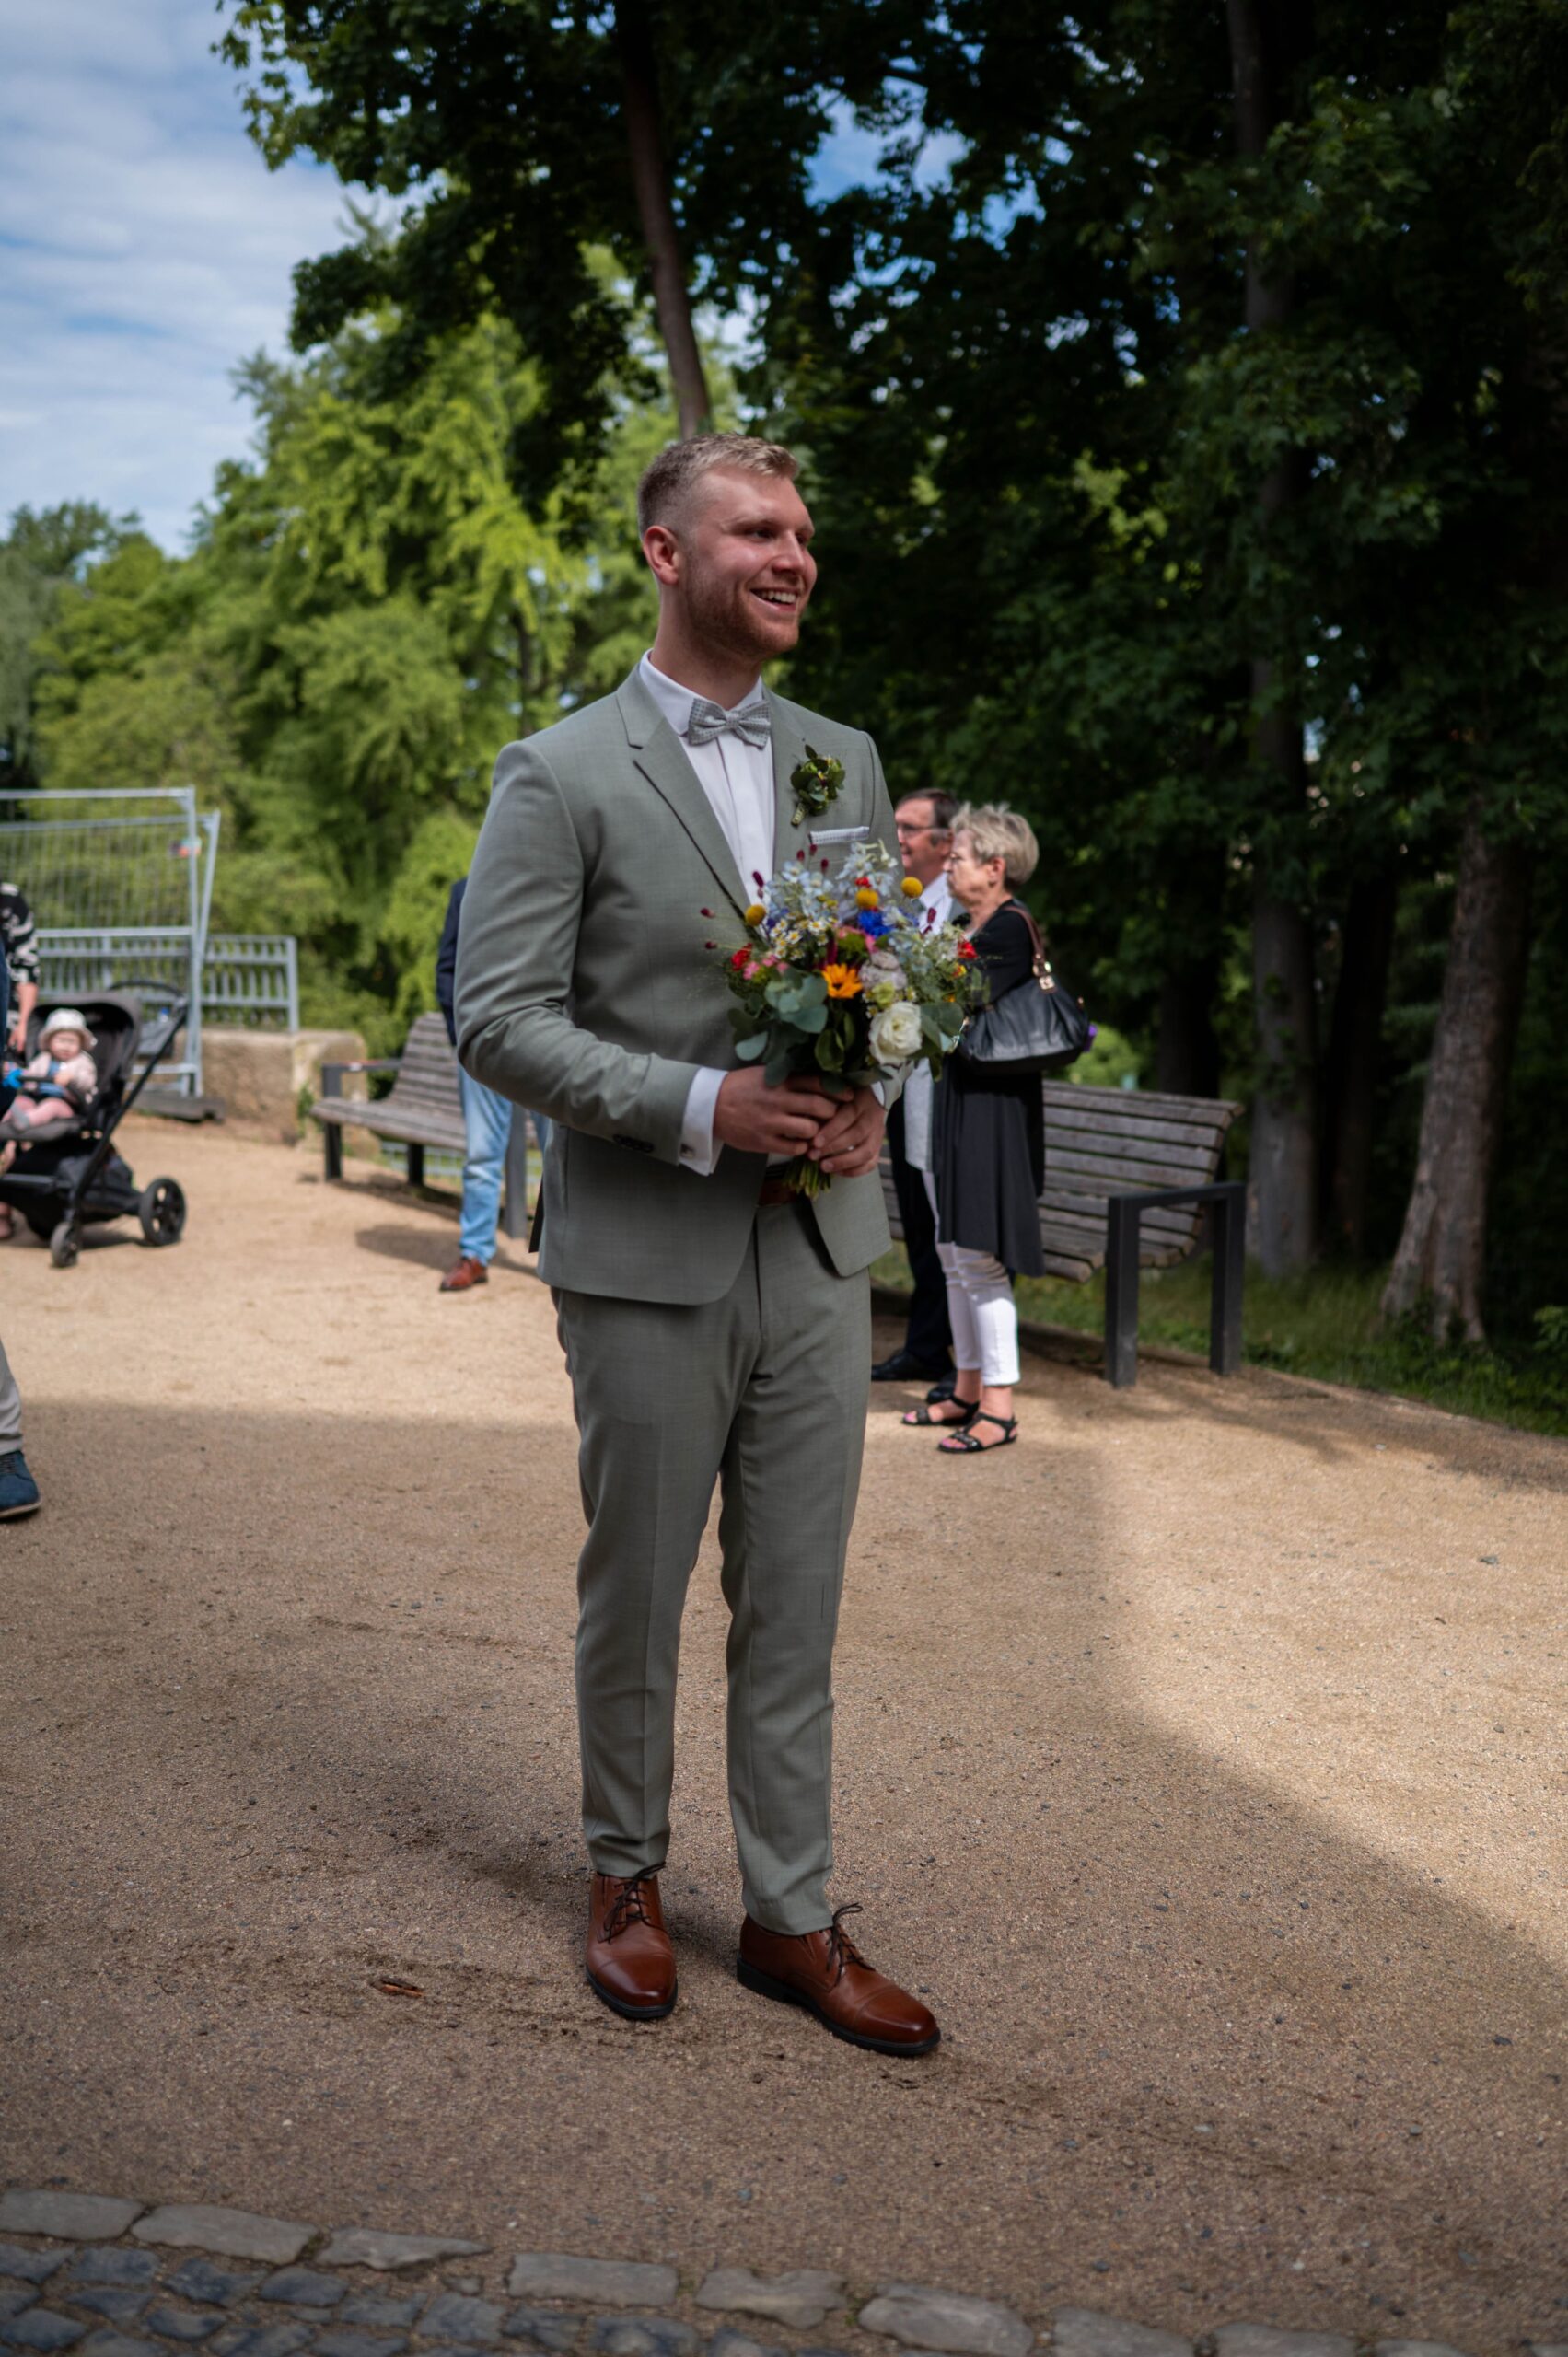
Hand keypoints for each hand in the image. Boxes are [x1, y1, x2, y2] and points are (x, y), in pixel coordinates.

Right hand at [714, 1067, 839, 1157]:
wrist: (711, 1105)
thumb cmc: (742, 1088)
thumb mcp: (766, 1075)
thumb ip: (791, 1078)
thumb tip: (822, 1082)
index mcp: (780, 1081)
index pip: (817, 1083)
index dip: (837, 1090)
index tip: (848, 1096)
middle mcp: (778, 1100)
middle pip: (819, 1107)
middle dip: (831, 1113)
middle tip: (833, 1116)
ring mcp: (771, 1122)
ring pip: (810, 1129)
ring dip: (817, 1132)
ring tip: (816, 1131)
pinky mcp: (764, 1141)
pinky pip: (794, 1147)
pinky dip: (802, 1147)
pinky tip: (800, 1143)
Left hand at [807, 1083, 885, 1177]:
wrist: (868, 1097)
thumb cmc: (842, 1097)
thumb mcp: (834, 1095)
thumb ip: (823, 1107)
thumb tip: (805, 1125)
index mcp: (861, 1100)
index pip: (848, 1115)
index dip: (831, 1130)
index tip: (814, 1142)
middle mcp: (872, 1116)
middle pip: (856, 1134)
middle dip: (833, 1147)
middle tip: (812, 1156)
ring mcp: (878, 1132)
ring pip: (866, 1151)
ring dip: (843, 1162)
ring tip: (823, 1167)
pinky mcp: (878, 1146)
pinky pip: (871, 1163)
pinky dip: (854, 1170)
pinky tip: (836, 1172)